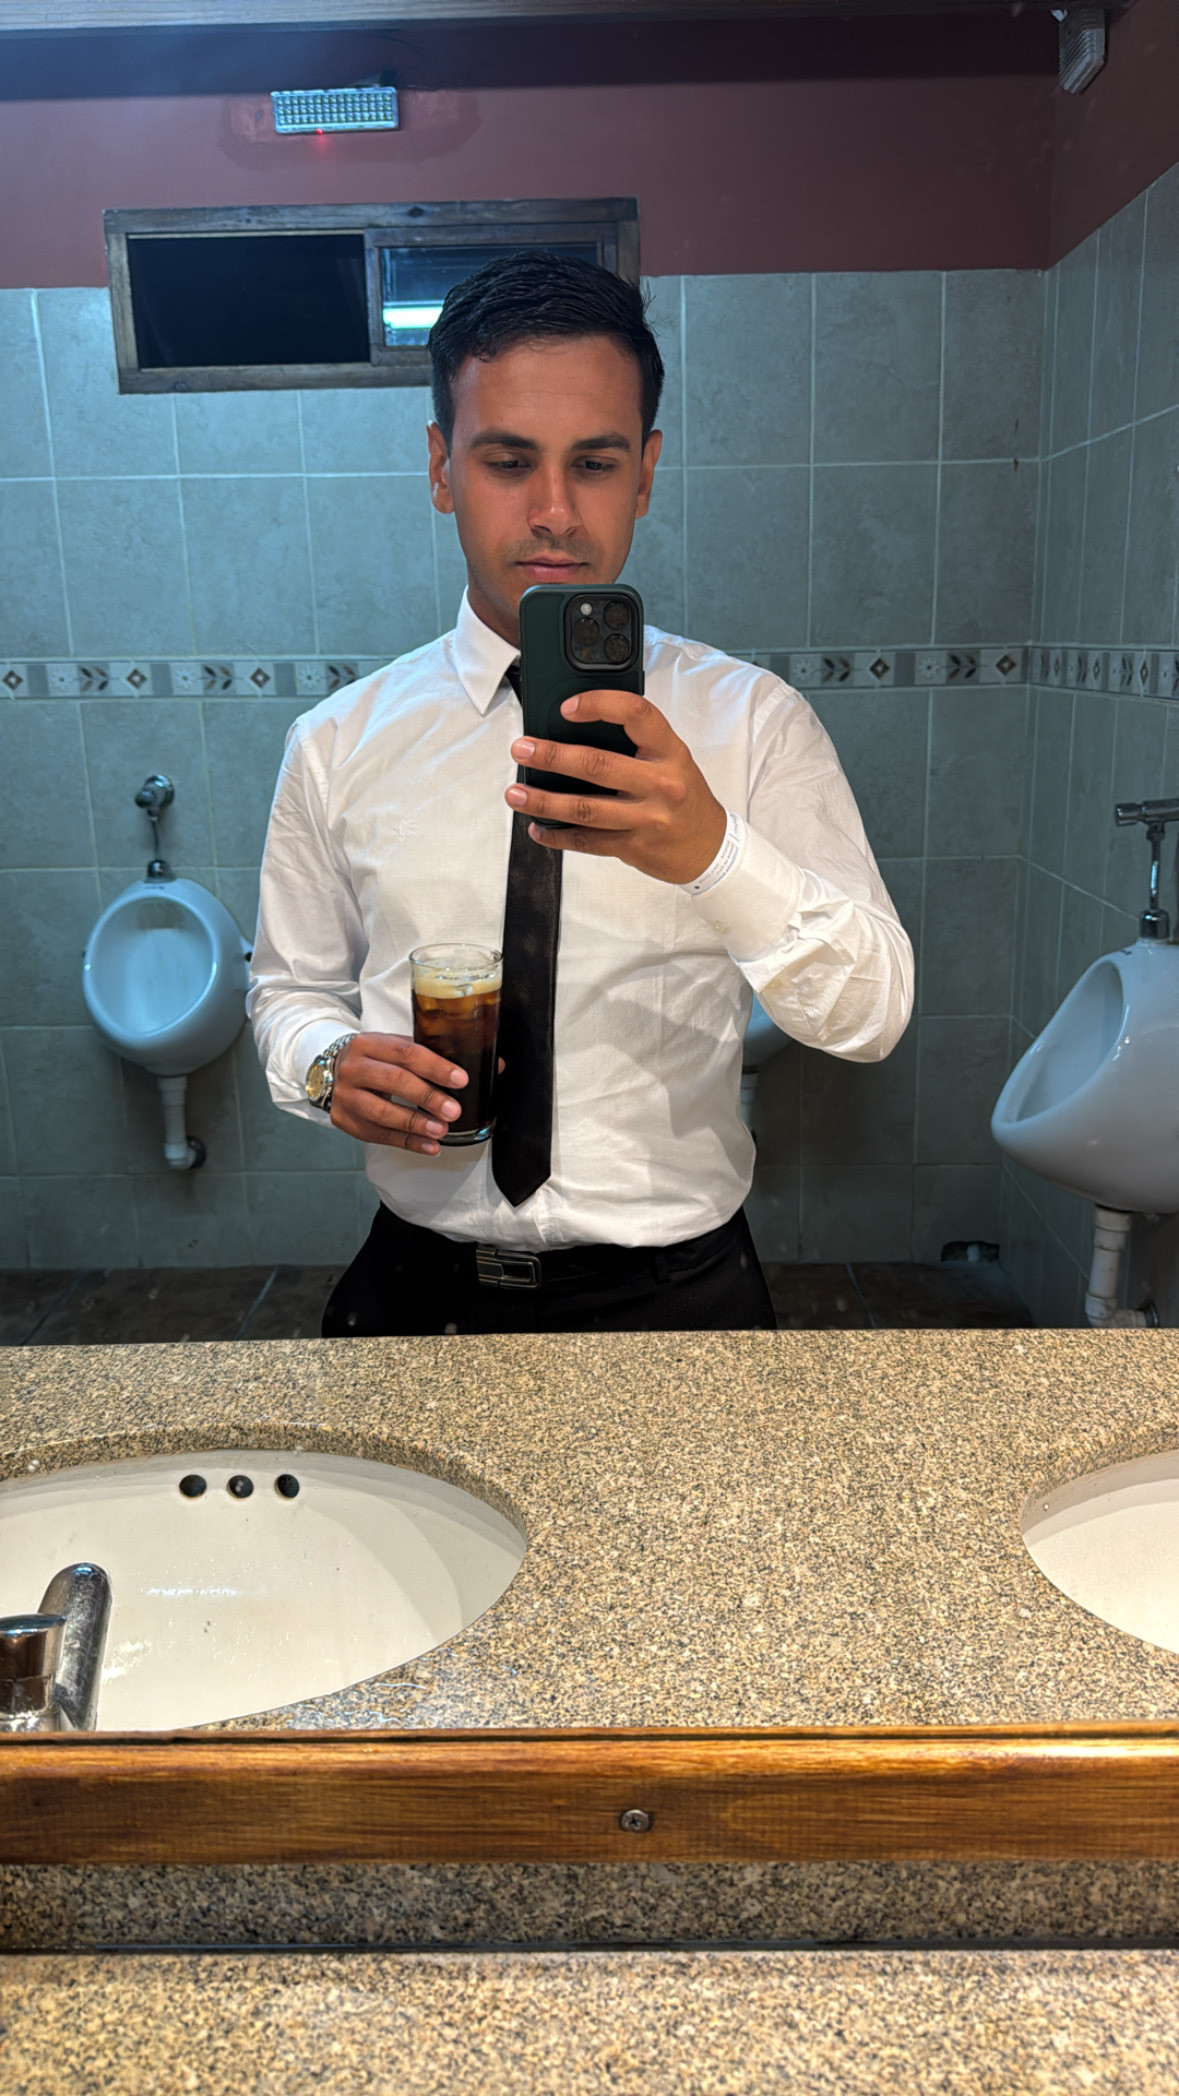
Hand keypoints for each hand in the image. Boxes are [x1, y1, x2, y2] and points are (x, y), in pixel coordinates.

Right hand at [329, 1032, 468, 1155]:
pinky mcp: (344, 1119)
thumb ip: (421, 1055)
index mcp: (368, 1044)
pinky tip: (429, 1145)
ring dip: (416, 1124)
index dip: (435, 1067)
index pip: (405, 1052)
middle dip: (427, 1097)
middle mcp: (353, 1068)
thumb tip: (467, 1070)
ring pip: (382, 1112)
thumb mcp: (389, 1048)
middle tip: (452, 1110)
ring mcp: (345, 1095)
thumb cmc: (372, 1062)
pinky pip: (379, 1135)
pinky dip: (408, 1142)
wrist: (333, 1074)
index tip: (459, 1080)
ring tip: (441, 1130)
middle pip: (394, 1081)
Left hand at [506, 690, 725, 884]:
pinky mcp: (633, 847)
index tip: (567, 707)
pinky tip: (538, 828)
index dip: (599, 704)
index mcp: (669, 751)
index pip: (635, 714)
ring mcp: (646, 818)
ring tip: (516, 794)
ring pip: (585, 809)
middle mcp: (659, 783)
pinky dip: (557, 836)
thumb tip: (576, 730)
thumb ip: (636, 744)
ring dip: (544, 802)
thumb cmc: (685, 797)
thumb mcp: (673, 759)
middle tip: (523, 750)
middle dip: (552, 757)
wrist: (709, 847)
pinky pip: (588, 841)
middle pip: (598, 765)